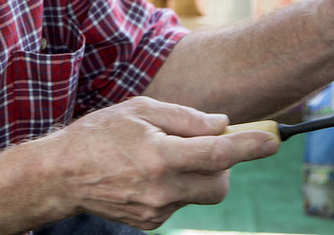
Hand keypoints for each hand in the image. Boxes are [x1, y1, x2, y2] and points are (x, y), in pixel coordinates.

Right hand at [42, 96, 277, 230]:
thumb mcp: (140, 110)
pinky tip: (149, 173)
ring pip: (201, 194)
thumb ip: (185, 117)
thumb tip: (221, 125)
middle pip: (219, 184)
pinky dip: (177, 185)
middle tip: (207, 144)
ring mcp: (156, 211)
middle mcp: (161, 189)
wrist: (61, 175)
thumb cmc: (100, 134)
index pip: (217, 154)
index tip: (272, 140)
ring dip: (197, 174)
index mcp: (159, 156)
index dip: (249, 146)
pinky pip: (181, 202)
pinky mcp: (151, 223)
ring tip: (165, 155)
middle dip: (224, 165)